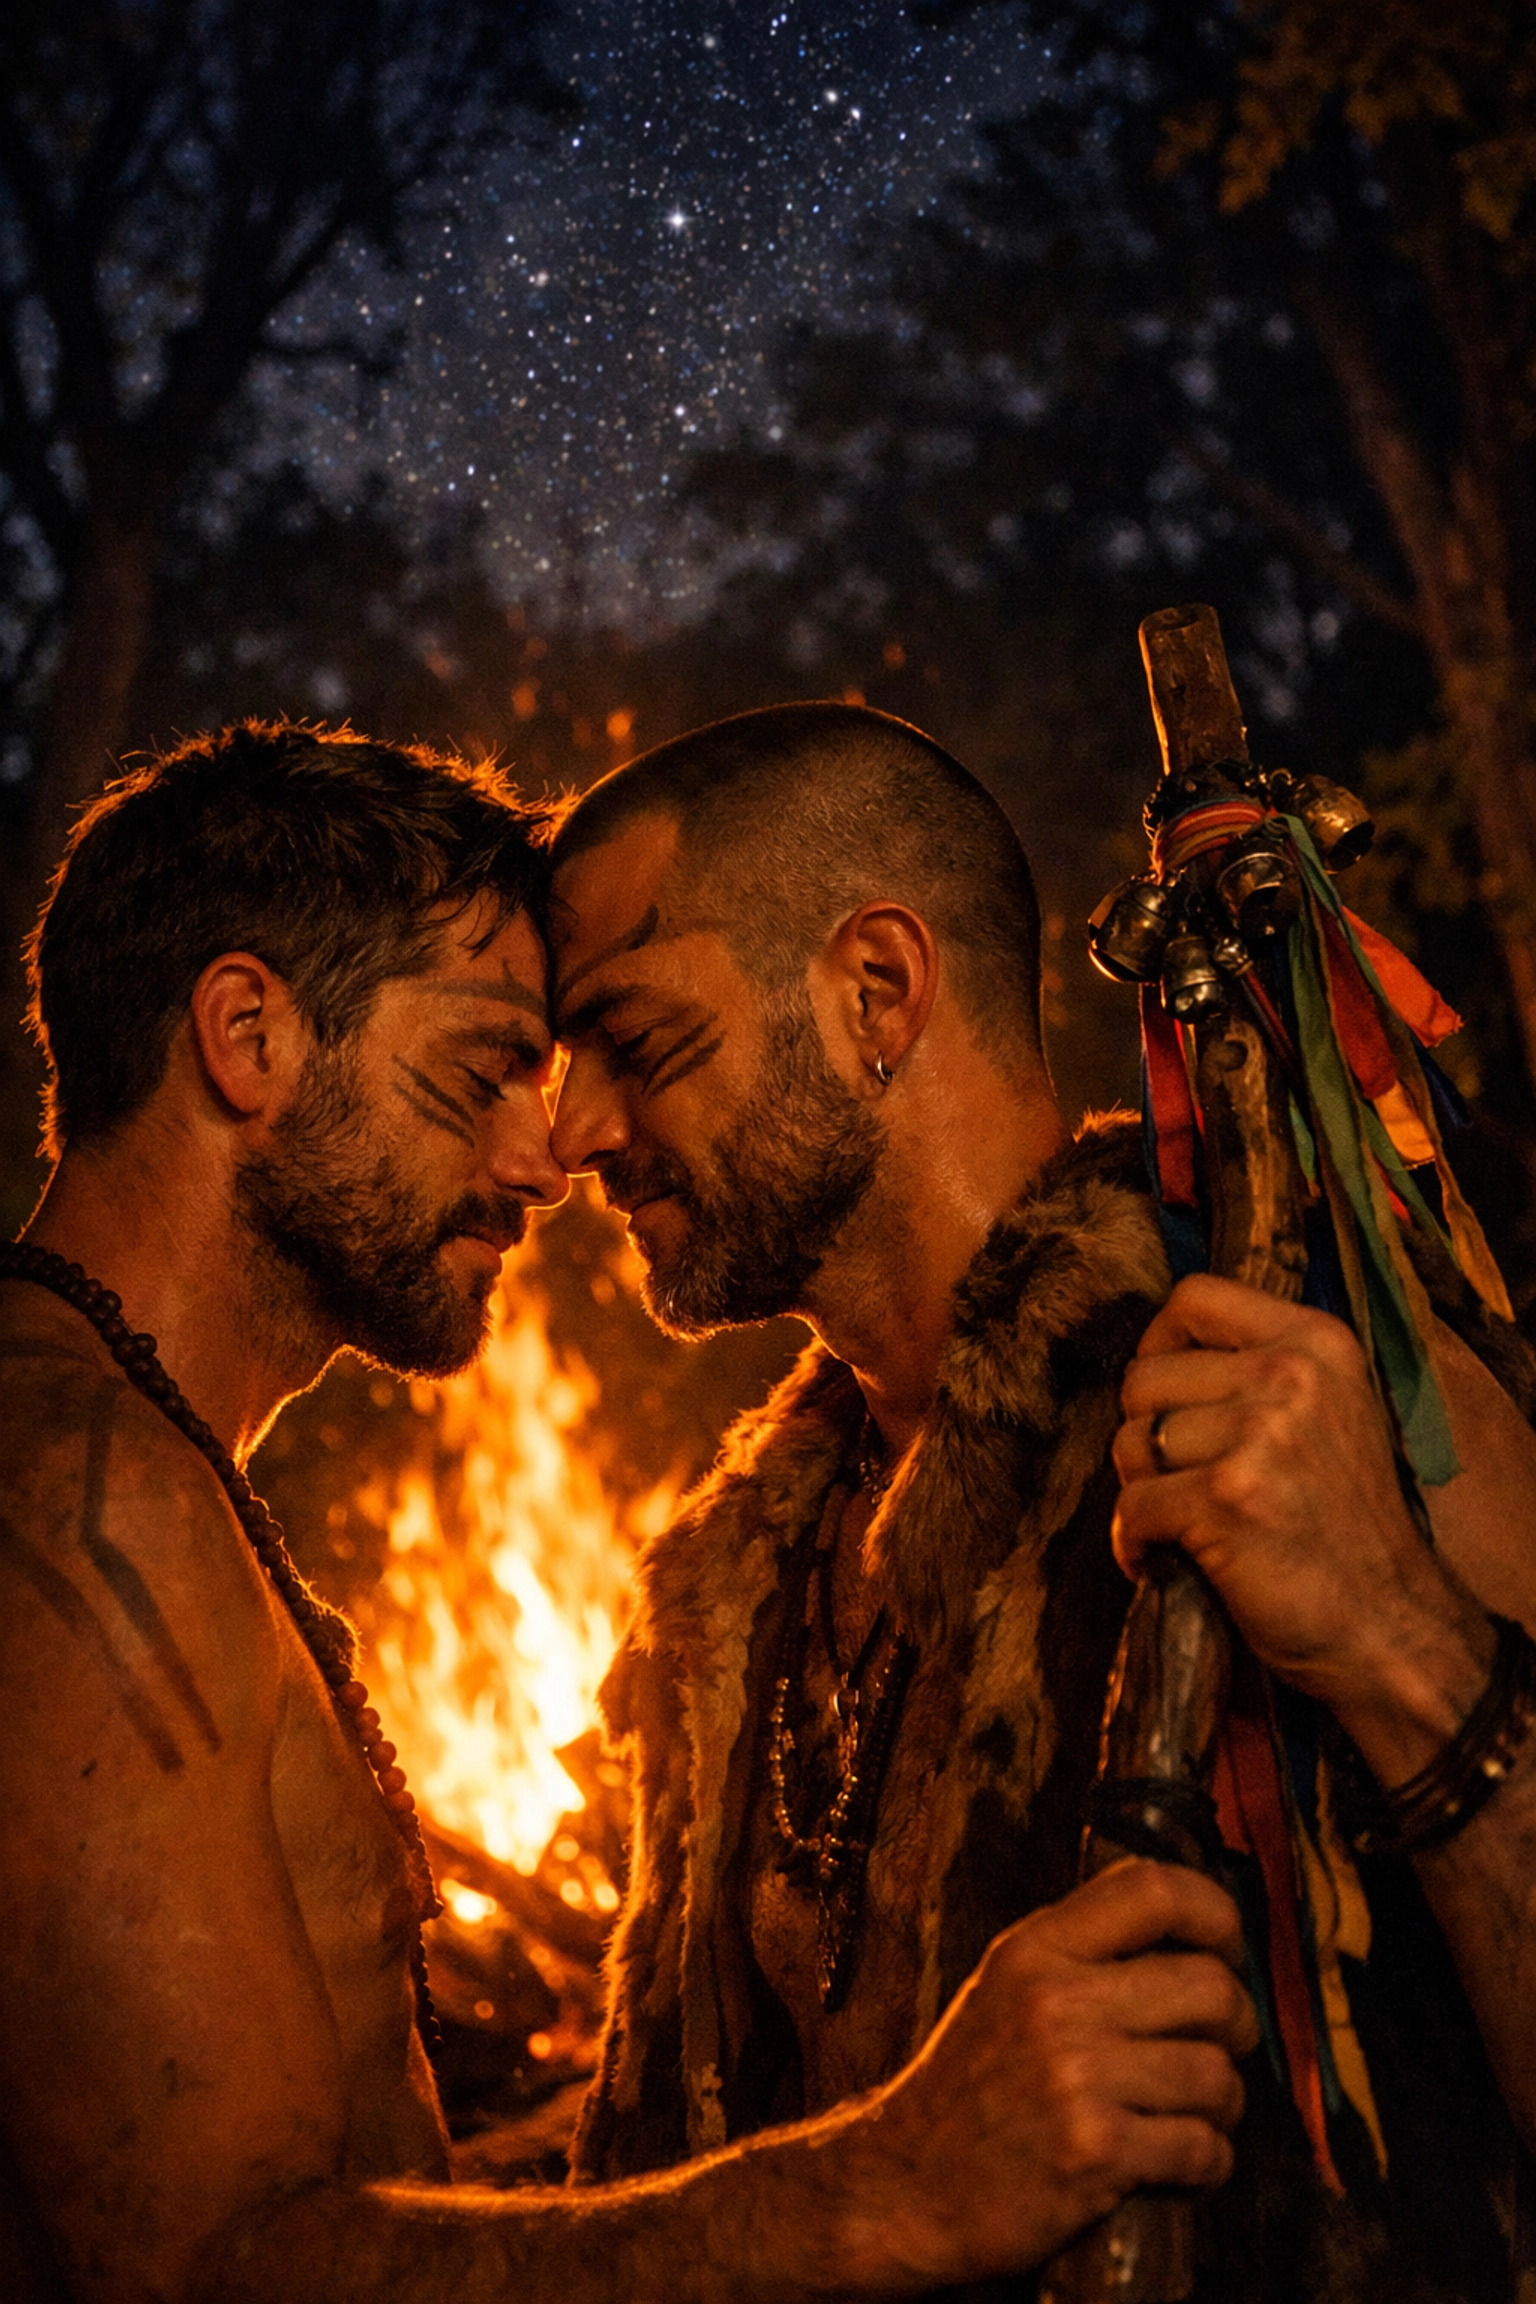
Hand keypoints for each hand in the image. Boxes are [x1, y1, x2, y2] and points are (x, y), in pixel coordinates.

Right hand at [845, 1859, 1255, 2286]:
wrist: (905, 2186)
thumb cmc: (969, 2087)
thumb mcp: (1006, 1988)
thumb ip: (1082, 1952)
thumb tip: (1192, 1935)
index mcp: (1035, 1949)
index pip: (1153, 1890)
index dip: (1216, 1914)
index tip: (1228, 1947)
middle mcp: (1055, 2000)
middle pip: (1209, 1985)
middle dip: (1238, 2021)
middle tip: (1226, 2044)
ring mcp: (1076, 2077)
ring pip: (1216, 2073)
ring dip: (1224, 2103)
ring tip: (1196, 2113)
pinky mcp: (1094, 2152)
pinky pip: (1202, 2147)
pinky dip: (1208, 2162)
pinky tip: (1181, 2162)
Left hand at [1111, 1273, 1489, 1734]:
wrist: (1393, 1625)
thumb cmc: (1347, 1527)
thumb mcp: (1330, 1415)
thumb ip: (1262, 1372)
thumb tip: (1157, 1354)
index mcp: (1317, 1342)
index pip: (1194, 1298)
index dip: (1159, 1344)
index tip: (1164, 1394)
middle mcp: (1291, 1375)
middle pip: (1144, 1376)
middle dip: (1143, 1433)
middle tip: (1174, 1479)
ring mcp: (1261, 1435)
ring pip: (1131, 1442)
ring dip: (1139, 1490)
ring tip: (1178, 1522)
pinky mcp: (1227, 1498)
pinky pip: (1132, 1505)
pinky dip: (1132, 1542)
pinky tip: (1157, 1559)